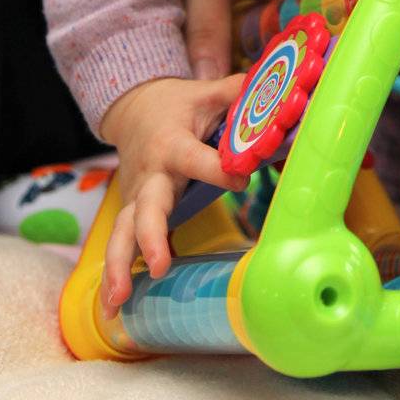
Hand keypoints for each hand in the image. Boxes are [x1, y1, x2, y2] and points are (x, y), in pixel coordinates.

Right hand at [99, 73, 243, 316]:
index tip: (241, 179)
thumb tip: (285, 90)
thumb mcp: (209, 92)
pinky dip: (114, 275)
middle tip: (159, 265)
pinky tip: (114, 309)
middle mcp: (152, 174)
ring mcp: (137, 196)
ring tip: (118, 301)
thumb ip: (240, 93)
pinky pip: (120, 245)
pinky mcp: (132, 212)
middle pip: (147, 208)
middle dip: (151, 237)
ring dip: (118, 267)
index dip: (219, 169)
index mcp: (173, 144)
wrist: (135, 108)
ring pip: (123, 233)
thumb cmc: (181, 103)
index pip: (197, 159)